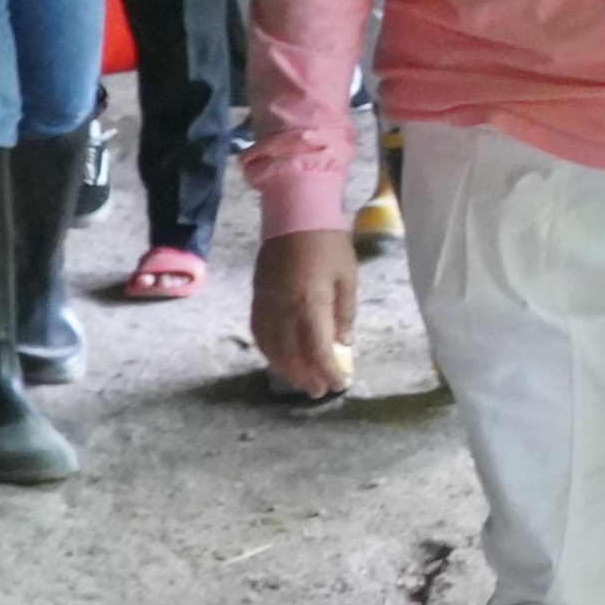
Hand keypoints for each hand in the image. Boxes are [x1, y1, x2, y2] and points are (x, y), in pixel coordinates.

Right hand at [252, 227, 360, 400]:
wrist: (295, 214)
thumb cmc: (329, 244)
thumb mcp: (347, 277)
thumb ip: (344, 313)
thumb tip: (344, 343)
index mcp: (311, 304)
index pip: (317, 350)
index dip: (327, 371)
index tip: (338, 384)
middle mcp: (284, 309)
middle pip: (291, 354)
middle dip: (306, 376)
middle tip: (320, 390)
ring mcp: (266, 304)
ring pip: (271, 347)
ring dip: (286, 369)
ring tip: (302, 380)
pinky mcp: (257, 297)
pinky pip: (259, 332)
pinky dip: (269, 350)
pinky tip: (279, 358)